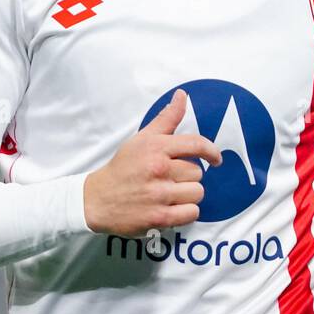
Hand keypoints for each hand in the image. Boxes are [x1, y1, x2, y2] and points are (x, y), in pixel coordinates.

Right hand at [83, 88, 222, 236]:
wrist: (97, 200)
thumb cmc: (123, 168)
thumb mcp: (142, 139)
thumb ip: (166, 118)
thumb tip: (182, 95)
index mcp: (155, 147)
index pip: (196, 144)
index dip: (212, 151)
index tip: (216, 158)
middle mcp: (158, 169)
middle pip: (198, 173)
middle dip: (188, 177)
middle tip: (170, 179)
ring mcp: (159, 195)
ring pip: (197, 193)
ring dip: (187, 195)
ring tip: (170, 194)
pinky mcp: (159, 218)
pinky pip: (192, 213)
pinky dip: (185, 212)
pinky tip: (170, 208)